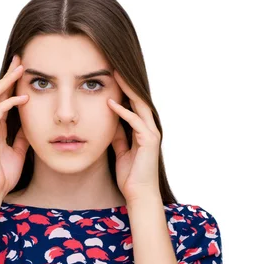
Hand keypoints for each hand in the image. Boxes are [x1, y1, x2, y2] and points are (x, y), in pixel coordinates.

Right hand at [0, 54, 29, 196]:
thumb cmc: (2, 174)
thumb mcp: (18, 152)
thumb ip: (22, 137)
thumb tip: (30, 126)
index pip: (2, 98)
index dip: (12, 84)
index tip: (24, 70)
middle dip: (8, 74)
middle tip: (21, 59)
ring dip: (7, 81)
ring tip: (21, 68)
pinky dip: (10, 102)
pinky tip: (24, 97)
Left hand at [108, 69, 161, 202]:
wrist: (139, 194)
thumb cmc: (131, 177)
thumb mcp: (121, 152)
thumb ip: (119, 137)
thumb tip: (111, 124)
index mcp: (144, 132)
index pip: (135, 106)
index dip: (125, 92)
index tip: (112, 79)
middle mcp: (150, 130)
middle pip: (139, 101)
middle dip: (128, 85)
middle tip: (115, 68)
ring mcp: (151, 134)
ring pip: (140, 107)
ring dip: (127, 91)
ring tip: (115, 76)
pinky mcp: (149, 141)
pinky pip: (135, 122)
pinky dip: (123, 112)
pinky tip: (112, 104)